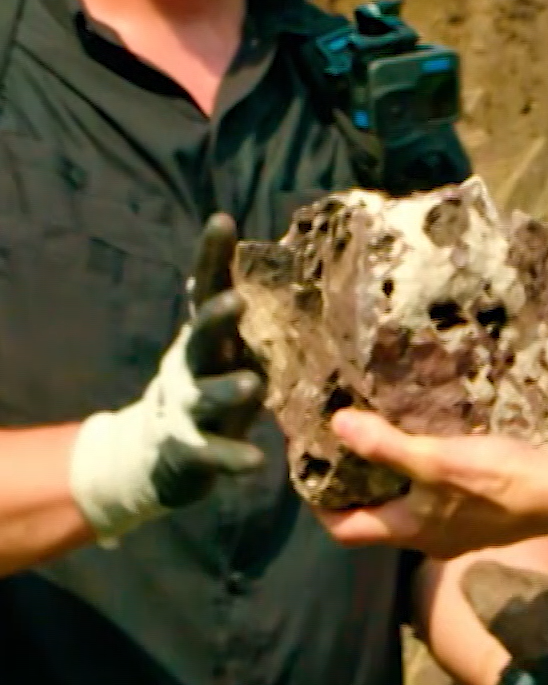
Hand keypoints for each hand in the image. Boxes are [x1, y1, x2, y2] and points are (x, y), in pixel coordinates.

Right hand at [69, 214, 266, 542]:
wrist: (154, 451)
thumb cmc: (203, 383)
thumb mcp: (217, 341)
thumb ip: (226, 300)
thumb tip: (236, 236)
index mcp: (205, 336)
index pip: (207, 288)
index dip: (212, 256)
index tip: (222, 221)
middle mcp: (193, 367)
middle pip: (202, 339)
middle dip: (215, 319)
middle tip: (234, 300)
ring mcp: (189, 409)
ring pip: (209, 397)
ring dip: (229, 390)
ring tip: (253, 385)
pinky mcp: (193, 450)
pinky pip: (215, 454)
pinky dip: (233, 458)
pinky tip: (255, 462)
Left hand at [316, 410, 547, 558]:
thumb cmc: (495, 480)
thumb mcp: (434, 458)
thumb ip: (385, 445)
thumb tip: (337, 426)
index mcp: (408, 530)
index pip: (346, 531)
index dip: (320, 508)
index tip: (309, 476)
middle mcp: (427, 540)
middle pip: (376, 522)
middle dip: (356, 491)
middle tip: (343, 453)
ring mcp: (456, 533)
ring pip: (408, 512)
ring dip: (390, 485)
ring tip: (383, 445)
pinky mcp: (480, 519)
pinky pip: (437, 504)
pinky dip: (422, 483)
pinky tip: (432, 454)